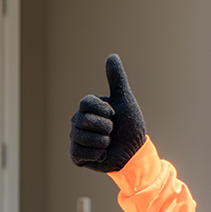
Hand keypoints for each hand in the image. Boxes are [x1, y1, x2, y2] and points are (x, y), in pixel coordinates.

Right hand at [69, 54, 148, 172]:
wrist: (135, 152)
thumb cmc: (129, 126)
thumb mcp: (124, 100)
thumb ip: (116, 79)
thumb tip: (112, 56)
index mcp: (87, 108)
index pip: (86, 103)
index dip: (104, 110)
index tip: (114, 114)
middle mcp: (77, 122)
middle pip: (84, 120)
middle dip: (106, 127)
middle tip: (112, 131)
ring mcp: (75, 139)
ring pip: (84, 138)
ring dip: (103, 142)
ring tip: (108, 143)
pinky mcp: (76, 156)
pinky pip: (81, 152)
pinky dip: (97, 155)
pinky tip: (102, 154)